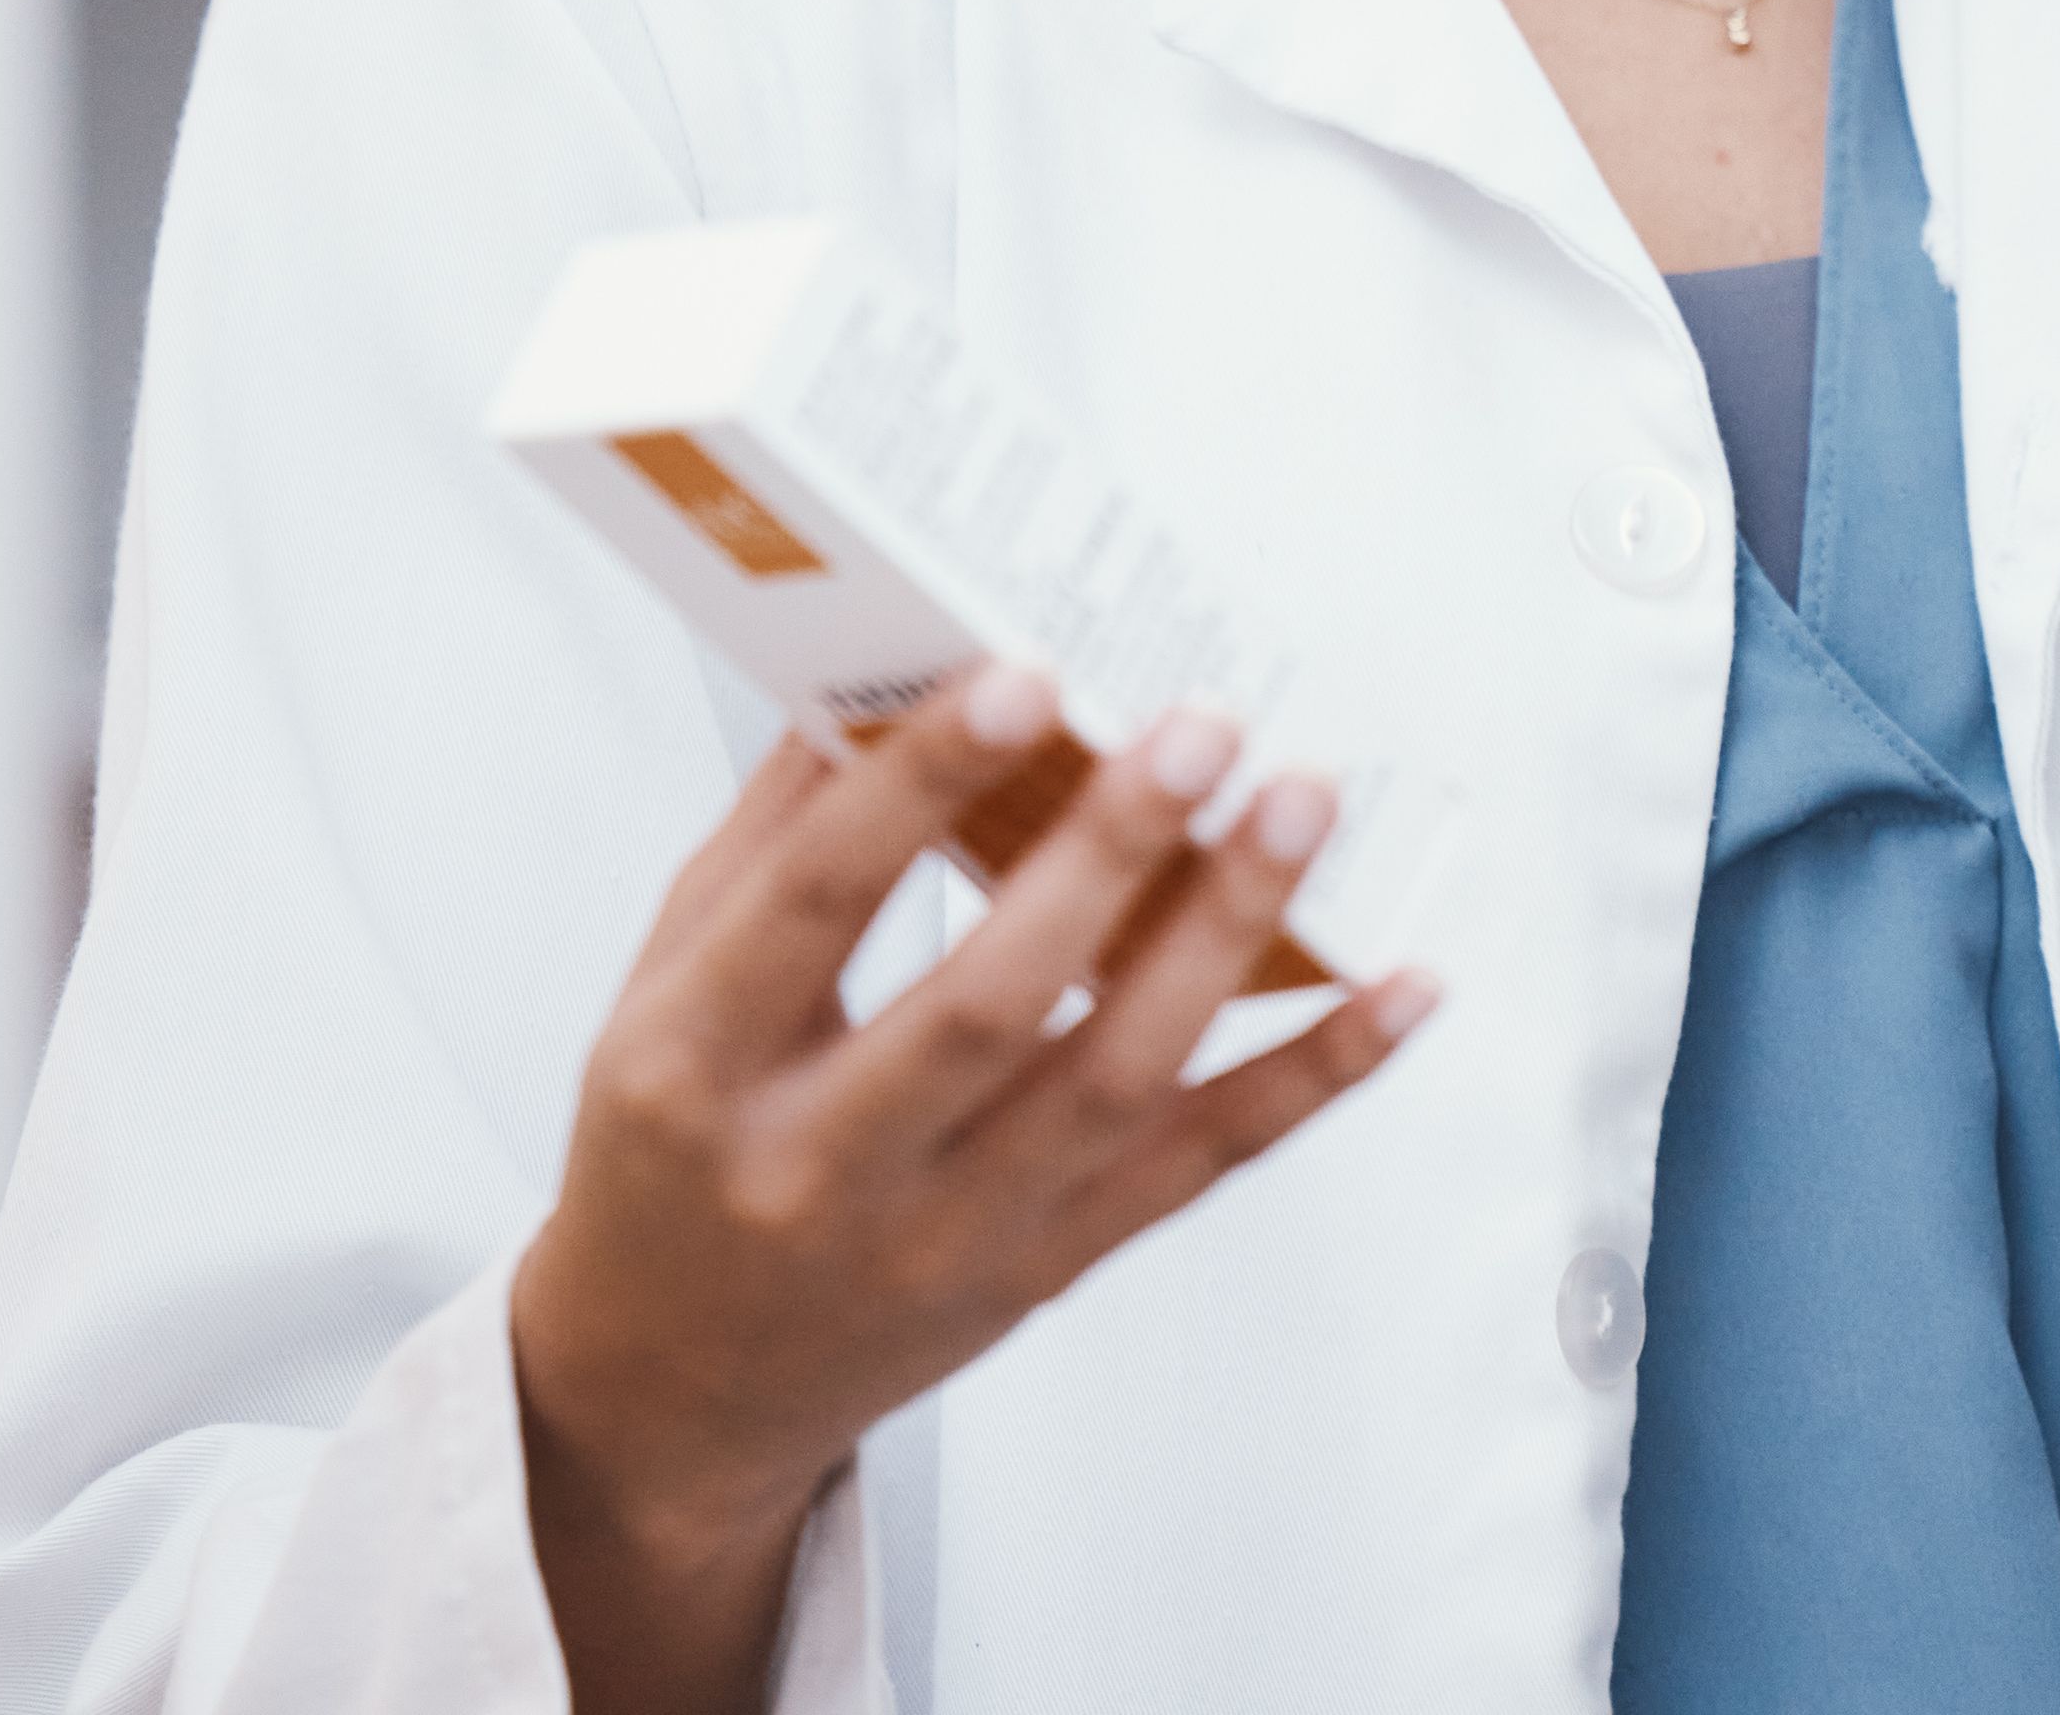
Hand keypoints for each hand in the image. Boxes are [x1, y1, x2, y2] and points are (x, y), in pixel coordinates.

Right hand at [508, 665, 1435, 1714]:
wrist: (676, 1386)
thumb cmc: (673, 1150)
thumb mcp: (658, 991)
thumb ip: (767, 838)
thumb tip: (888, 672)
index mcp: (693, 1074)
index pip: (815, 907)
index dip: (923, 784)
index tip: (1028, 675)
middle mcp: (821, 1168)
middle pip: (986, 1005)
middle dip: (1107, 857)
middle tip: (1201, 729)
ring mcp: (948, 1233)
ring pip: (1115, 1084)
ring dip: (1227, 936)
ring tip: (1298, 803)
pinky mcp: (1047, 1267)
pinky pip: (1203, 1163)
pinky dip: (1315, 1072)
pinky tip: (1401, 987)